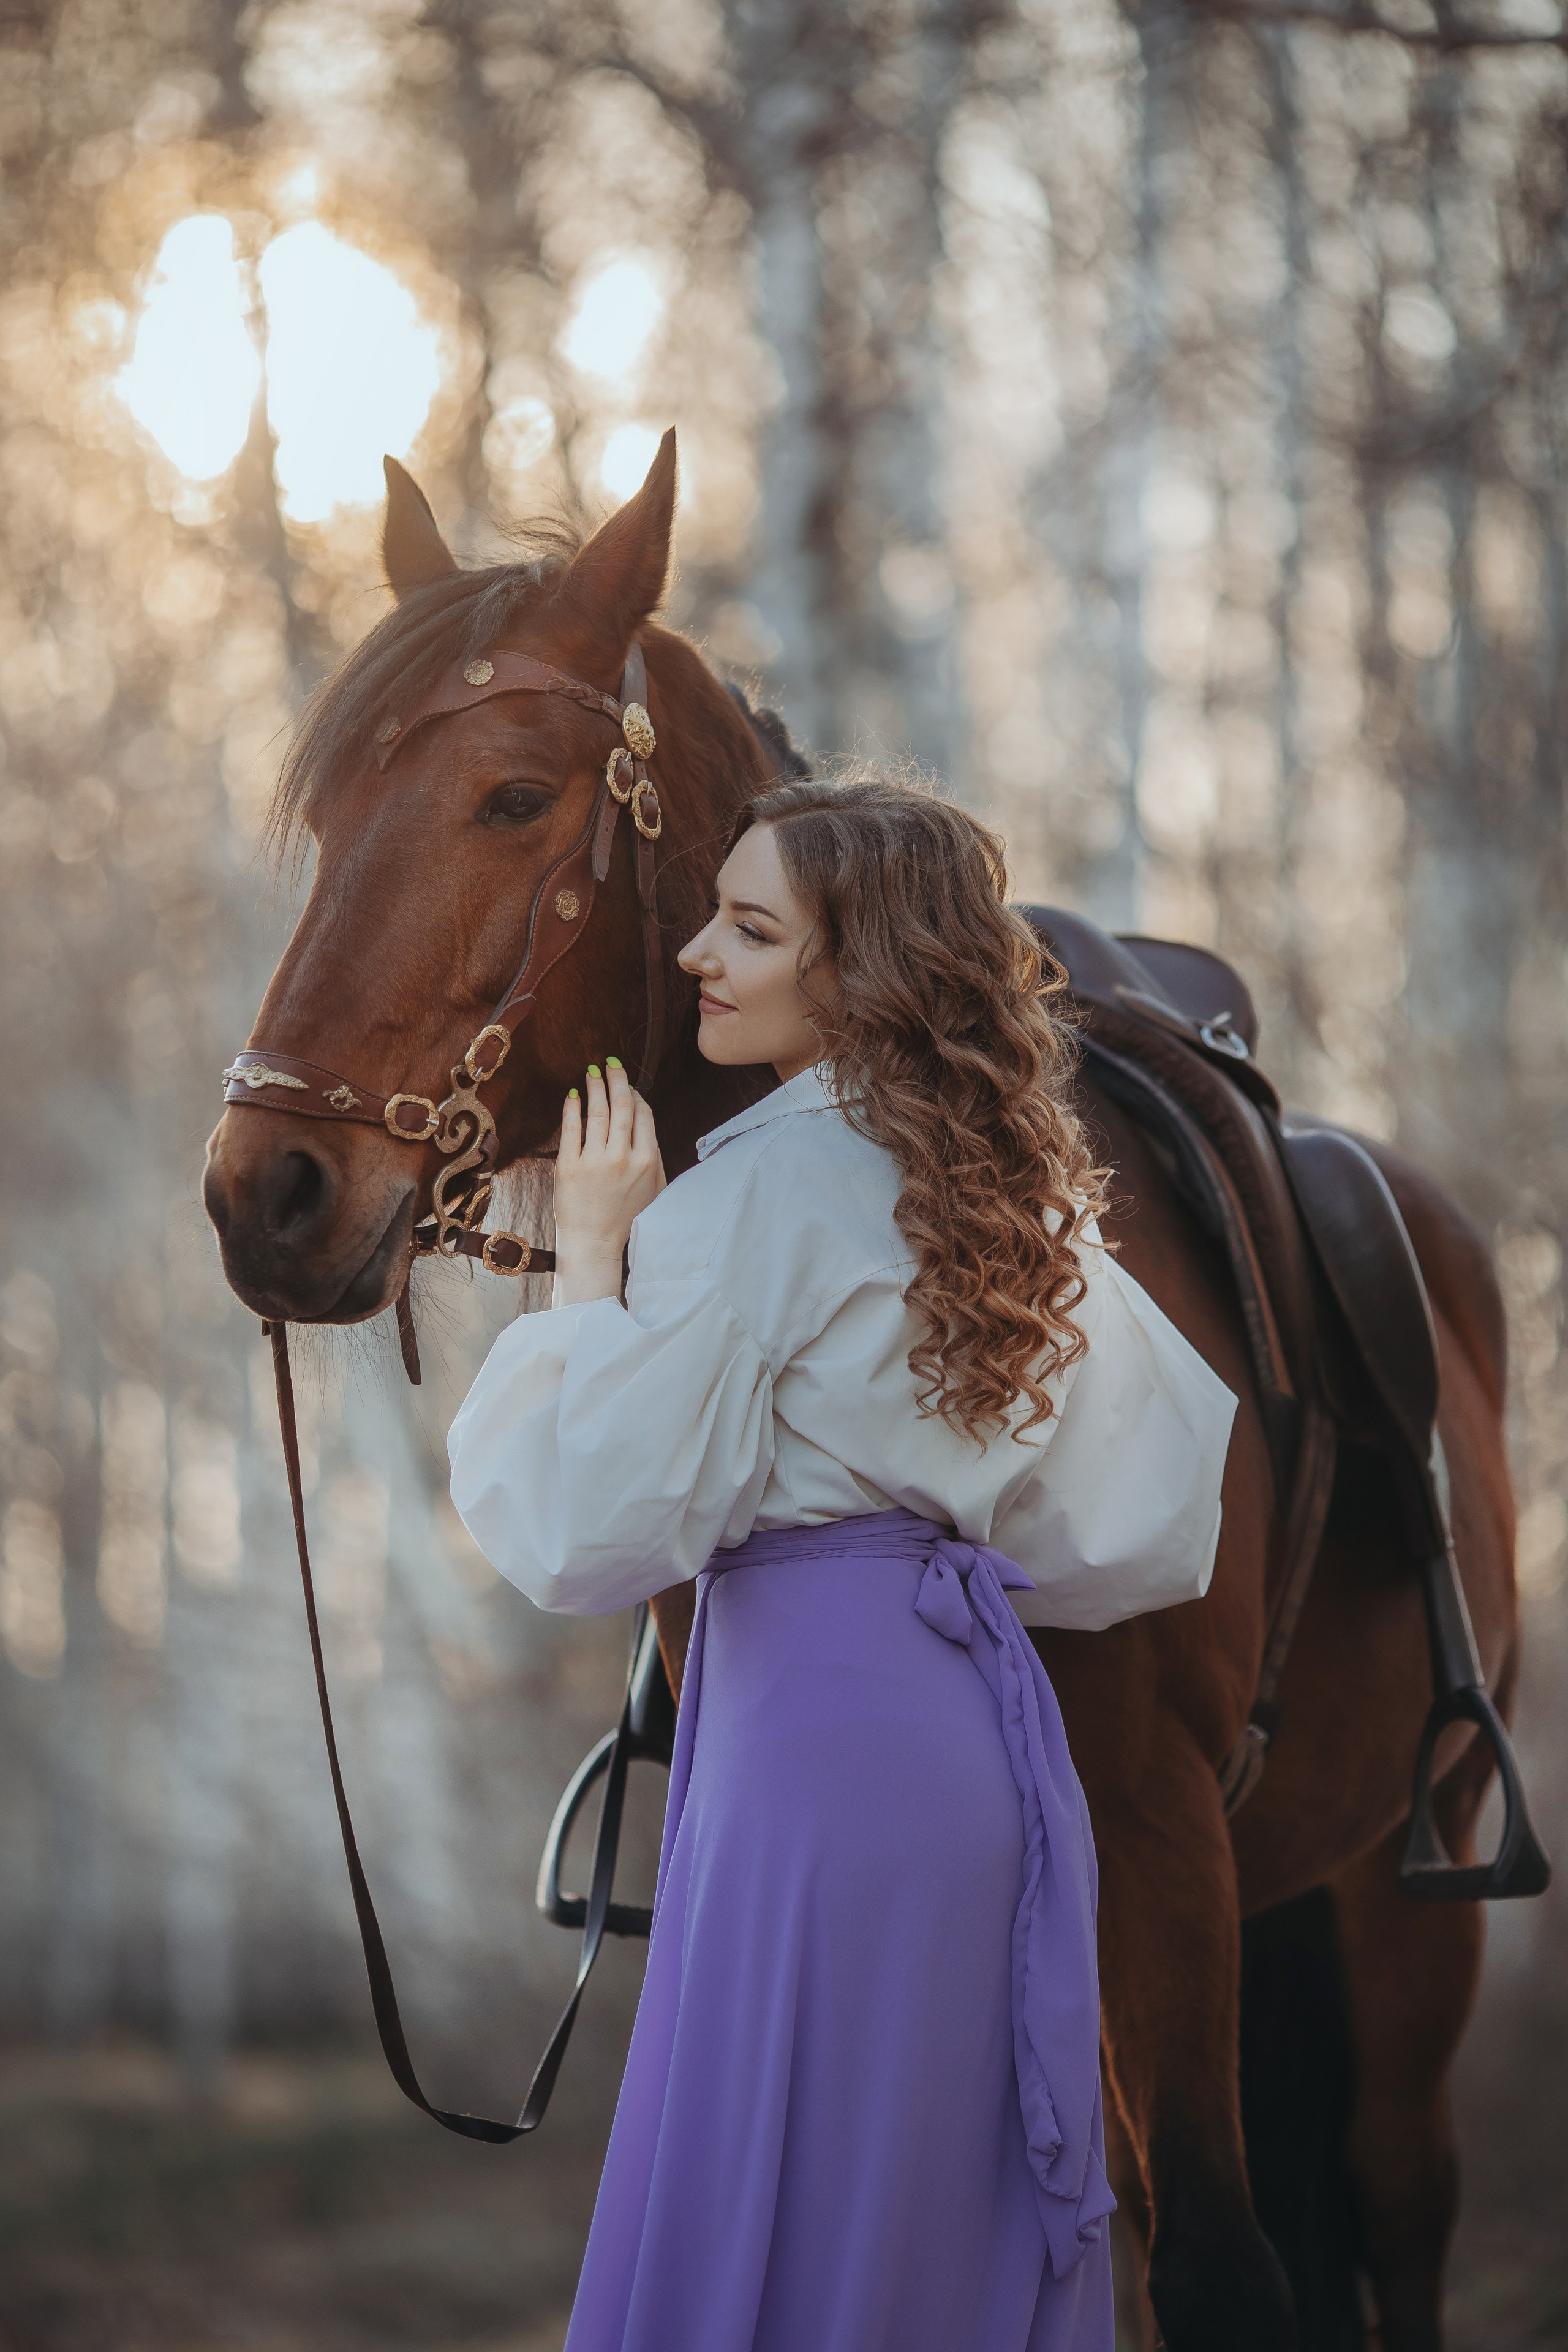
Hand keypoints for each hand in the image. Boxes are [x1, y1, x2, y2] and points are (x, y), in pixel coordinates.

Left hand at [553, 1059, 665, 1304]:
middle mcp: (623, 1157)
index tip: (627, 1086)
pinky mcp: (568, 1167)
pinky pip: (571, 1129)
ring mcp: (595, 1161)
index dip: (635, 1095)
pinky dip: (572, 1108)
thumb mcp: (654, 1188)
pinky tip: (572, 1095)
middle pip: (622, 1106)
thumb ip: (653, 1155)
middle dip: (616, 1079)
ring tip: (591, 1072)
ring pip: (597, 1112)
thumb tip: (645, 1118)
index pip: (643, 1115)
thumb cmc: (626, 1217)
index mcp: (647, 1161)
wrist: (594, 1244)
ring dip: (595, 1087)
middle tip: (611, 1064)